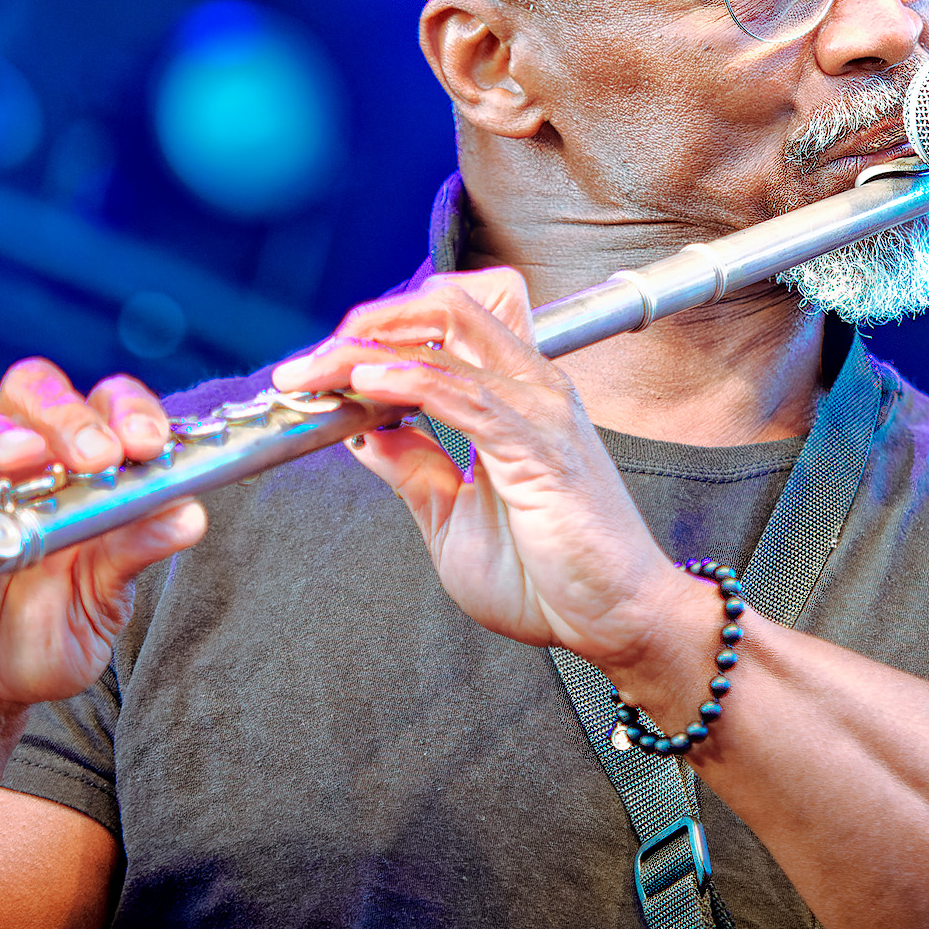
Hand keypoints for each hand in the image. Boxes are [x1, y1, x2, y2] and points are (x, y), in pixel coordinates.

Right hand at [0, 359, 206, 733]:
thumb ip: (136, 554)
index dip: (129, 410)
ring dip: (0, 434)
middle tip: (99, 453)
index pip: (103, 407)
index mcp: (79, 470)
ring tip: (28, 455)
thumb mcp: (101, 602)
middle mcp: (21, 465)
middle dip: (69, 413)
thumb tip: (190, 515)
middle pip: (34, 394)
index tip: (151, 443)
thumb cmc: (45, 635)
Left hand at [269, 270, 695, 669]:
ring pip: (443, 338)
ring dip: (364, 351)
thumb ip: (414, 466)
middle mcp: (532, 385)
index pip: (449, 320)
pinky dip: (407, 379)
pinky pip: (463, 393)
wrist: (618, 621)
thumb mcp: (453, 516)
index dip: (381, 328)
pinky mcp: (539, 446)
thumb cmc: (552, 576)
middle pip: (444, 307)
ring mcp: (539, 409)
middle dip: (367, 322)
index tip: (321, 368)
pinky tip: (364, 386)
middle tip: (310, 364)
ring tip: (311, 375)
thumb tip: (363, 428)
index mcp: (517, 395)